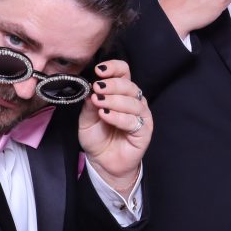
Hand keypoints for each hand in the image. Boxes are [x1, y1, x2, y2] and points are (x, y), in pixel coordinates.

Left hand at [78, 60, 151, 195]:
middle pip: (129, 85)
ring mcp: (141, 115)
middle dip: (112, 85)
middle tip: (97, 88)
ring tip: (99, 104)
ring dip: (114, 100)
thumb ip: (89, 104)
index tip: (99, 70)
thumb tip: (91, 90)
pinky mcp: (144, 130)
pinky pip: (132, 120)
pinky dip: (118, 116)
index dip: (114, 68)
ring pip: (132, 101)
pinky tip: (105, 115)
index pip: (123, 72)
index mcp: (121, 93)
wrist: (103, 162)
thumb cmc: (98, 138)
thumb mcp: (86, 119)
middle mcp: (134, 101)